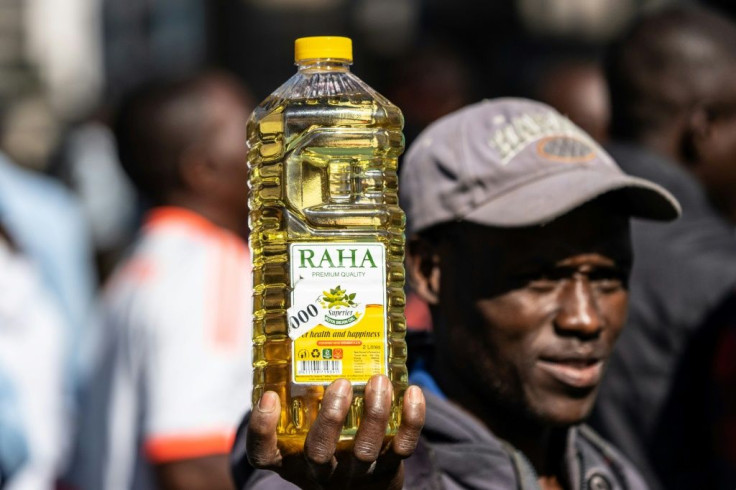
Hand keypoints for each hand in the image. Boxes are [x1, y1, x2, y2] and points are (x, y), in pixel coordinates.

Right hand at [246, 375, 424, 489]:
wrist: (360, 487)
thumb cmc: (326, 446)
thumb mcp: (300, 432)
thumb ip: (295, 396)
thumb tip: (301, 333)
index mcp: (291, 458)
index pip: (262, 454)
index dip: (262, 428)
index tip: (270, 396)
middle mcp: (320, 469)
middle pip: (319, 451)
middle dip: (331, 416)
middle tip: (341, 382)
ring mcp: (356, 473)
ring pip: (365, 449)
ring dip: (374, 412)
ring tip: (378, 380)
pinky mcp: (389, 469)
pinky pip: (403, 448)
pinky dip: (411, 420)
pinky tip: (412, 392)